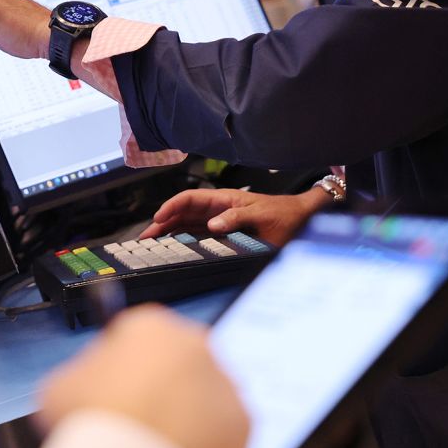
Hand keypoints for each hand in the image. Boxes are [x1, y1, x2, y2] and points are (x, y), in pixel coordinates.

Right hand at [39, 305, 247, 447]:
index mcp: (150, 325)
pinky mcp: (242, 420)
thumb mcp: (61, 385)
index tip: (113, 384)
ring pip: (200, 391)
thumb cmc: (95, 423)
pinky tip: (173, 447)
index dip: (120, 361)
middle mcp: (194, 344)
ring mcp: (222, 382)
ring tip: (154, 437)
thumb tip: (88, 383)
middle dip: (158, 383)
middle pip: (174, 360)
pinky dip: (202, 436)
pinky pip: (219, 424)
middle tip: (135, 416)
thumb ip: (82, 372)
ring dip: (184, 409)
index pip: (135, 334)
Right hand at [140, 187, 330, 246]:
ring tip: (151, 245)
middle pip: (182, 213)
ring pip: (186, 225)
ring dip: (168, 233)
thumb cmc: (283, 214)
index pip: (189, 199)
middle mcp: (217, 209)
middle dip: (161, 222)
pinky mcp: (223, 235)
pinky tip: (172, 249)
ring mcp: (219, 222)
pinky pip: (197, 236)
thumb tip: (212, 225)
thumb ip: (237, 218)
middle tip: (145, 238)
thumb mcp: (262, 215)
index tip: (158, 218)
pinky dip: (182, 241)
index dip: (171, 207)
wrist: (302, 219)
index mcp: (223, 199)